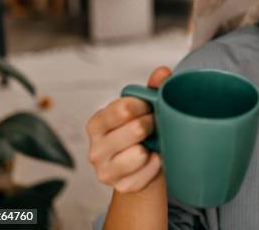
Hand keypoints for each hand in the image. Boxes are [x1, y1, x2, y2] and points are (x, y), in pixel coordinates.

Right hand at [86, 66, 171, 192]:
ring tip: (151, 144)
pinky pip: (149, 171)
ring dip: (153, 147)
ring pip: (139, 153)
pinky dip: (156, 165)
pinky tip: (152, 160)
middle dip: (152, 125)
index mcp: (97, 123)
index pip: (124, 108)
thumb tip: (163, 72)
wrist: (142, 169)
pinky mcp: (121, 186)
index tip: (150, 107)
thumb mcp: (142, 109)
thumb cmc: (141, 133)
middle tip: (154, 127)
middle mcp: (95, 148)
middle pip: (135, 129)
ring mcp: (105, 170)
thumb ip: (150, 89)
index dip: (144, 106)